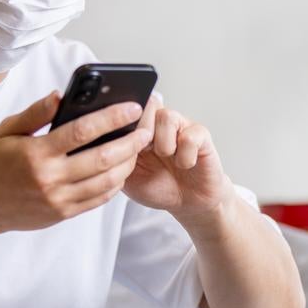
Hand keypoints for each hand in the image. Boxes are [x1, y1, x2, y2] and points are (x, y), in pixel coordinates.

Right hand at [0, 93, 150, 237]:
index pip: (82, 131)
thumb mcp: (6, 131)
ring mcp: (58, 199)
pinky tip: (122, 170)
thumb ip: (35, 113)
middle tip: (147, 128)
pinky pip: (98, 199)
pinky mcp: (62, 214)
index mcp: (36, 153)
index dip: (111, 117)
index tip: (132, 107)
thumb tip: (61, 94)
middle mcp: (50, 179)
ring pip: (106, 181)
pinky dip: (114, 184)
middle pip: (102, 158)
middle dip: (130, 141)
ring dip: (127, 164)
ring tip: (138, 148)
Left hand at [124, 95, 232, 223]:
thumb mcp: (125, 176)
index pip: (127, 108)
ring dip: (163, 145)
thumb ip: (115, 157)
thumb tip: (106, 141)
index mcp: (138, 128)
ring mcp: (182, 125)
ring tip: (168, 159)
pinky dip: (185, 157)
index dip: (125, 125)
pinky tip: (185, 165)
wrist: (186, 203)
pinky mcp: (201, 135)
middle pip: (148, 104)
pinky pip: (189, 137)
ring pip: (166, 116)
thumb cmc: (157, 187)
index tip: (127, 147)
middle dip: (142, 132)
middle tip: (146, 153)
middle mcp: (160, 122)